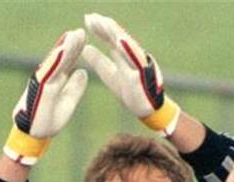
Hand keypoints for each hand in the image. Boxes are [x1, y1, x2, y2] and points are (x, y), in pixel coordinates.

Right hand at [3, 29, 88, 164]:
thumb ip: (75, 88)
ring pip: (55, 62)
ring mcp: (42, 82)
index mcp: (55, 81)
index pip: (66, 63)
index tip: (83, 37)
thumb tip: (83, 71)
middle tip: (81, 31)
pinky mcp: (39, 88)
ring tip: (74, 36)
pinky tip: (63, 51)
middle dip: (70, 45)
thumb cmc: (48, 121)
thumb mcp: (68, 103)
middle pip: (61, 59)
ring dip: (64, 48)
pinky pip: (49, 72)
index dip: (74, 50)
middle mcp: (47, 78)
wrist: (34, 135)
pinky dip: (56, 61)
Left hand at [82, 13, 180, 134]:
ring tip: (104, 22)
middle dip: (105, 27)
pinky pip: (136, 61)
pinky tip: (119, 41)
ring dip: (116, 33)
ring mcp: (140, 65)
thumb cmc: (132, 93)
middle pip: (119, 38)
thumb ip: (99, 62)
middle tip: (90, 17)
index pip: (112, 39)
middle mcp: (135, 56)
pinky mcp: (143, 76)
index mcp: (126, 56)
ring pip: (128, 46)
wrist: (149, 111)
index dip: (100, 30)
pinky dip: (128, 50)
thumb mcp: (110, 75)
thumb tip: (84, 48)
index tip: (87, 19)